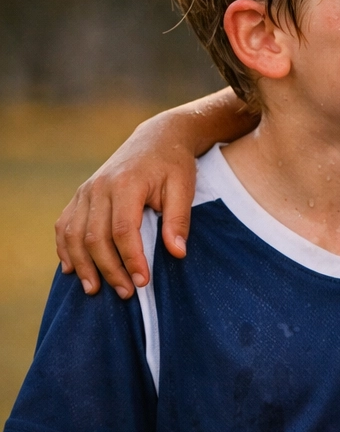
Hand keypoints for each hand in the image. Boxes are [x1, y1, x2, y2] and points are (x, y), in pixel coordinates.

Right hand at [56, 119, 204, 298]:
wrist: (157, 139)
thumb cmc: (174, 165)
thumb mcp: (184, 188)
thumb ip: (179, 220)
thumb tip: (177, 253)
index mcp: (126, 184)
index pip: (123, 230)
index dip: (131, 259)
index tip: (143, 281)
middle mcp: (99, 187)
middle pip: (95, 237)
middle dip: (109, 269)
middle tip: (127, 293)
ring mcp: (86, 191)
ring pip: (73, 234)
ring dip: (82, 264)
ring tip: (95, 290)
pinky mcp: (81, 195)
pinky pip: (64, 224)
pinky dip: (65, 248)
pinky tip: (71, 269)